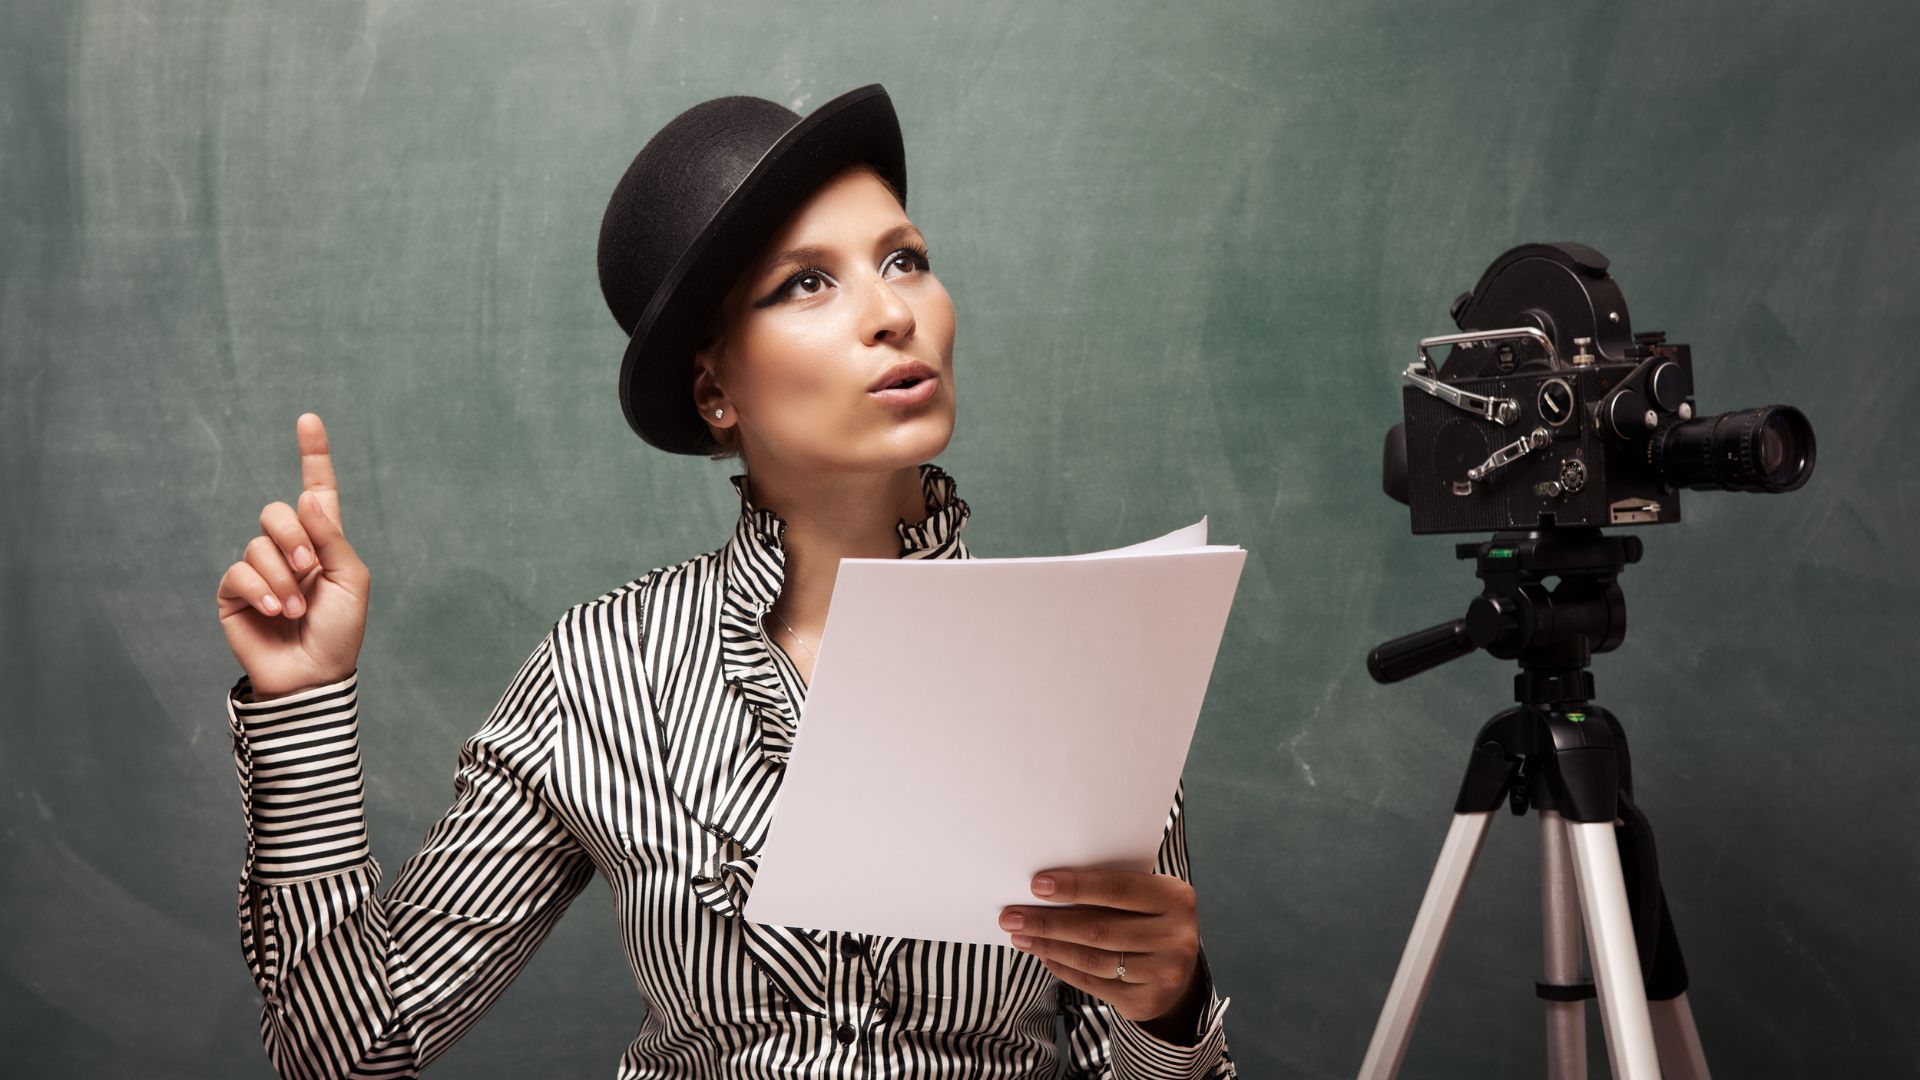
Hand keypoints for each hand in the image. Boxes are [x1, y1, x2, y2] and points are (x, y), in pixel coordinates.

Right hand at [215, 412, 370, 699]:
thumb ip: (330, 537)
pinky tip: (277, 613)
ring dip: (282, 577)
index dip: (312, 454)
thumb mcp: (350, 580)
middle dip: (294, 538)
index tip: (308, 419)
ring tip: (296, 608)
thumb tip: (305, 497)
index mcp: (323, 541)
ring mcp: (259, 569)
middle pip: (277, 511)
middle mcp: (290, 549)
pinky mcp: (234, 593)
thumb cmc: (340, 631)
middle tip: (308, 570)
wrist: (314, 676)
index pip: (316, 490)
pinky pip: (239, 571)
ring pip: (258, 544)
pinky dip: (261, 590)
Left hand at [1000, 869, 1204, 1028]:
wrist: (1180, 972)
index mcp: (1176, 898)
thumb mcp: (1146, 897)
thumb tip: (1046, 888)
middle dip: (1048, 922)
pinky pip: (1094, 982)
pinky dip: (1063, 967)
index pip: (1118, 889)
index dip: (1075, 887)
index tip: (1036, 885)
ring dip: (1049, 946)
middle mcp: (1175, 937)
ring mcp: (1164, 973)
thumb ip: (1110, 890)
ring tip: (1020, 936)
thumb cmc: (1150, 921)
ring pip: (1093, 958)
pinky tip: (1044, 955)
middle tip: (1011, 916)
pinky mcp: (1147, 1001)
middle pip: (1099, 928)